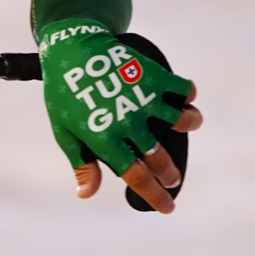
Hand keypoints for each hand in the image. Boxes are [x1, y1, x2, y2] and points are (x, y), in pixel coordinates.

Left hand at [37, 23, 200, 212]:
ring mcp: (143, 97)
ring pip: (182, 120)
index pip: (136, 177)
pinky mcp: (153, 75)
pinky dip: (187, 94)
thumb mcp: (65, 131)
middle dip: (169, 173)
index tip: (167, 208)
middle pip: (159, 158)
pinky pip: (182, 89)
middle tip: (172, 178)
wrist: (71, 47)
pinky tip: (183, 98)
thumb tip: (87, 194)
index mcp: (105, 139)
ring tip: (188, 125)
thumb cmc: (65, 93)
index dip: (154, 196)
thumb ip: (82, 163)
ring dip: (190, 125)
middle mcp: (128, 121)